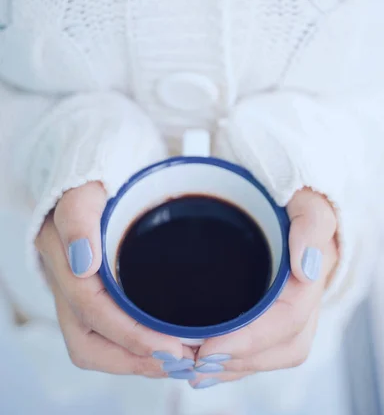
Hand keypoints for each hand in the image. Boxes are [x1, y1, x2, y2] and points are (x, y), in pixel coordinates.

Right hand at [35, 182, 194, 375]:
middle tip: (180, 359)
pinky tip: (162, 346)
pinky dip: (132, 348)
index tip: (173, 345)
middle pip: (87, 339)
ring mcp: (78, 286)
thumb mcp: (87, 185)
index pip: (90, 308)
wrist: (103, 167)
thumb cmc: (99, 174)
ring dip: (133, 359)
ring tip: (174, 360)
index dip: (130, 334)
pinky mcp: (95, 290)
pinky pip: (104, 334)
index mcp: (60, 252)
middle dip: (133, 356)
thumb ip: (79, 216)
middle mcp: (65, 277)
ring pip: (93, 344)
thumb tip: (84, 263)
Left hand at [191, 188, 337, 389]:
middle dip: (241, 360)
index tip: (209, 347)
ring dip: (236, 365)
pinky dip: (237, 359)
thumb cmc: (296, 194)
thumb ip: (311, 224)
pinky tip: (208, 361)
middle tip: (196, 364)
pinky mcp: (274, 309)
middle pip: (283, 346)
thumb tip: (306, 267)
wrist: (289, 196)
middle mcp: (307, 298)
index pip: (289, 319)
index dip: (251, 339)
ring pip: (274, 352)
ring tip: (196, 369)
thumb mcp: (308, 199)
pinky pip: (264, 346)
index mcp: (314, 274)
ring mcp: (292, 306)